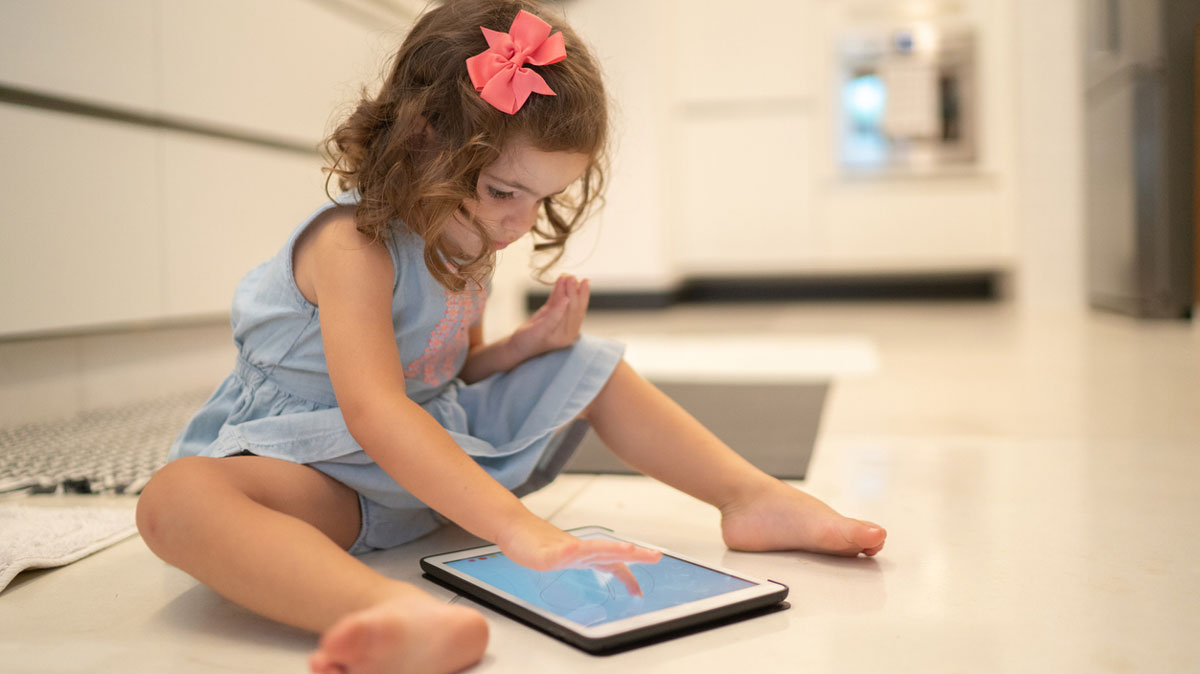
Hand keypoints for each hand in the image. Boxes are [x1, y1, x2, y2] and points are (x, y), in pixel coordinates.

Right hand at [497, 519, 661, 596]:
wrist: (514, 527)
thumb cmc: (539, 542)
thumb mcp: (567, 555)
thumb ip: (585, 558)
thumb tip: (605, 563)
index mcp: (584, 554)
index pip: (612, 563)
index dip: (628, 576)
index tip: (640, 591)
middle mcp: (578, 550)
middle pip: (609, 551)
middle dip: (634, 554)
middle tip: (655, 555)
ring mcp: (562, 550)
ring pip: (590, 549)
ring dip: (611, 549)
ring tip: (629, 550)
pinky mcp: (545, 553)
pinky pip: (557, 554)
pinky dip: (567, 552)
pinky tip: (572, 552)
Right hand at [508, 275, 589, 362]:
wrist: (515, 347)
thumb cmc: (527, 342)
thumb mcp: (540, 330)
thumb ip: (554, 315)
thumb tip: (566, 300)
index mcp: (568, 335)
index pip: (574, 312)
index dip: (575, 296)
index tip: (575, 282)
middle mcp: (567, 329)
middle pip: (574, 306)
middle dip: (574, 290)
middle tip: (572, 276)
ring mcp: (560, 321)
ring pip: (566, 302)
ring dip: (567, 288)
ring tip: (567, 275)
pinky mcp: (551, 315)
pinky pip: (557, 301)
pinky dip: (559, 291)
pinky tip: (560, 280)